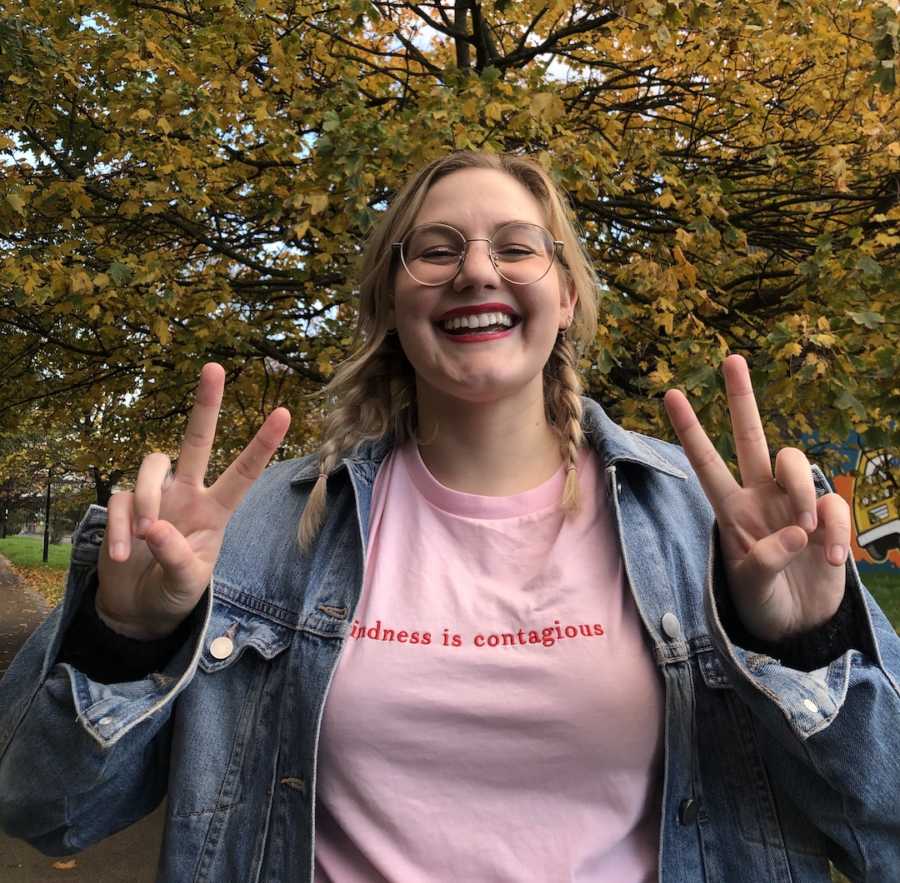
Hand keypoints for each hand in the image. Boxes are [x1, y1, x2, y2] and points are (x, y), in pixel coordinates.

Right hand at [96, 363, 290, 639]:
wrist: (138, 608)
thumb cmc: (174, 591)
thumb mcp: (186, 582)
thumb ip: (176, 556)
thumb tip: (153, 527)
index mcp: (216, 509)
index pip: (243, 472)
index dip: (261, 443)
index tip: (284, 412)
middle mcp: (188, 492)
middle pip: (197, 440)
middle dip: (206, 405)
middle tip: (214, 366)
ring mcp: (156, 495)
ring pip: (152, 464)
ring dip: (148, 499)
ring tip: (145, 537)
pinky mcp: (125, 504)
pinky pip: (121, 500)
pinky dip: (120, 528)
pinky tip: (123, 556)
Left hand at [663, 354, 848, 642]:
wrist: (799, 624)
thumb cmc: (763, 602)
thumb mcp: (750, 589)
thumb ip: (764, 562)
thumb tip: (796, 532)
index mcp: (730, 508)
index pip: (705, 463)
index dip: (691, 430)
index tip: (671, 395)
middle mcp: (759, 496)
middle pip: (751, 437)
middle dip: (741, 399)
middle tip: (731, 360)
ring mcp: (794, 502)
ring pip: (794, 462)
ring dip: (802, 493)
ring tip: (806, 536)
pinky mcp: (827, 517)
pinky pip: (834, 504)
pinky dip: (836, 530)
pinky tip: (832, 560)